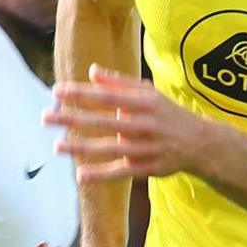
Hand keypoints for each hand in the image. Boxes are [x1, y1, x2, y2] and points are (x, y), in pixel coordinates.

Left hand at [45, 65, 216, 181]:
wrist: (201, 143)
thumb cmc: (167, 113)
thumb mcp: (148, 93)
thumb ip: (118, 83)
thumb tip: (91, 71)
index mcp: (143, 102)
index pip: (106, 96)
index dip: (80, 94)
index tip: (57, 91)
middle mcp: (144, 124)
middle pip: (103, 121)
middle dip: (73, 118)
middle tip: (46, 116)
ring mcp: (145, 147)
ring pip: (109, 148)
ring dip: (81, 147)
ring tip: (57, 145)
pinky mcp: (146, 168)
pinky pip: (120, 171)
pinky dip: (101, 174)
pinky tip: (80, 175)